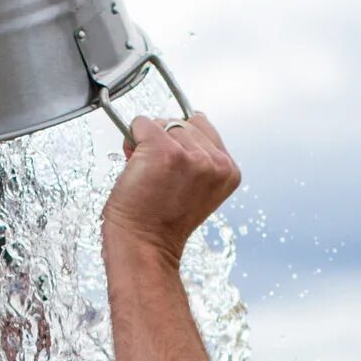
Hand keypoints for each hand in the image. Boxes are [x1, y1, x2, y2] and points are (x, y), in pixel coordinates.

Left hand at [102, 112, 241, 262]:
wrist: (145, 244)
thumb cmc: (162, 221)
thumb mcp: (197, 188)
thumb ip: (202, 156)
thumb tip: (194, 117)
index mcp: (229, 170)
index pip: (203, 126)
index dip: (181, 144)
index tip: (174, 172)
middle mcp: (216, 162)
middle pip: (182, 122)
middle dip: (165, 141)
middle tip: (158, 176)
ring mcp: (192, 155)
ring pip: (163, 122)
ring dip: (147, 143)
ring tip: (148, 174)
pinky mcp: (164, 150)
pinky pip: (141, 124)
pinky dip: (131, 140)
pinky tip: (137, 167)